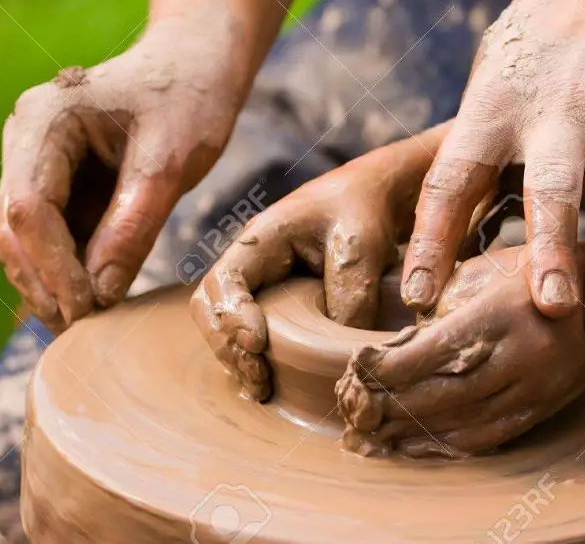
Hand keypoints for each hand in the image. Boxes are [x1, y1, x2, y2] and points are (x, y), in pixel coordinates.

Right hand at [0, 13, 248, 332]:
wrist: (196, 65)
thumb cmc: (189, 98)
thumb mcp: (170, 161)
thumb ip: (133, 224)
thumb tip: (99, 293)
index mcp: (44, 120)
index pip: (28, 209)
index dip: (53, 268)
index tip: (88, 310)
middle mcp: (26, 139)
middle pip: (15, 229)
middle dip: (46, 283)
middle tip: (83, 331)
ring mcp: (37, 162)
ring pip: (25, 239)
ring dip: (52, 284)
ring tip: (88, 326)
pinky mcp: (57, 183)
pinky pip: (51, 236)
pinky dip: (67, 271)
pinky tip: (93, 303)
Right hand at [191, 132, 437, 399]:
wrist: (375, 196)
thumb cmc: (364, 211)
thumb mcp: (361, 247)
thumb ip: (349, 297)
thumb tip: (337, 355)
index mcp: (262, 238)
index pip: (225, 279)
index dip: (232, 316)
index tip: (258, 343)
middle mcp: (251, 262)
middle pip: (209, 307)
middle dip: (227, 346)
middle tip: (259, 378)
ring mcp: (259, 283)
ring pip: (223, 324)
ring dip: (235, 358)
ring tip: (262, 388)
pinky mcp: (274, 302)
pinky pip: (246, 332)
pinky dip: (250, 358)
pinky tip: (268, 383)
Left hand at [340, 247, 584, 456]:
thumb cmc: (541, 272)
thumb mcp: (489, 268)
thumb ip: (443, 300)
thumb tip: (397, 339)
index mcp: (503, 313)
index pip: (431, 352)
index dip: (387, 368)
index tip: (355, 367)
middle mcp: (521, 357)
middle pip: (441, 396)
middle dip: (388, 406)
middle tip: (352, 406)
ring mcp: (534, 390)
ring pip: (460, 424)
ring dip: (408, 432)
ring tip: (370, 432)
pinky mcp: (541, 410)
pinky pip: (486, 439)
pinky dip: (443, 447)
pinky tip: (412, 445)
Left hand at [402, 0, 584, 333]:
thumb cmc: (531, 55)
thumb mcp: (486, 86)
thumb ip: (472, 156)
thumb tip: (440, 243)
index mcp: (492, 106)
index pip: (452, 177)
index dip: (431, 239)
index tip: (417, 296)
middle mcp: (554, 108)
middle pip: (550, 187)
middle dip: (551, 250)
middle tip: (550, 311)